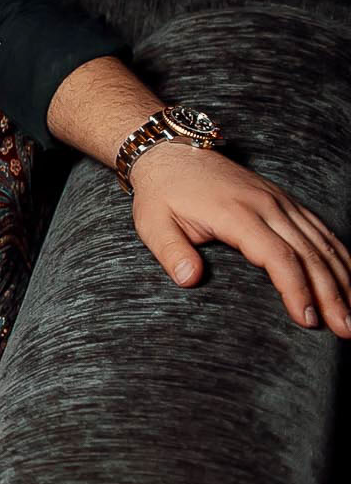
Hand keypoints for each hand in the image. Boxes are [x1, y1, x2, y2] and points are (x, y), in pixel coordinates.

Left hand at [130, 144, 350, 335]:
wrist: (171, 153)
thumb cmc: (162, 193)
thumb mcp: (152, 222)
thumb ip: (171, 251)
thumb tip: (189, 279)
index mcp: (237, 213)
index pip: (278, 256)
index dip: (295, 289)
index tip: (306, 319)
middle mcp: (267, 206)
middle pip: (309, 253)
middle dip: (331, 294)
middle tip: (345, 330)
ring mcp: (279, 201)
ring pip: (322, 242)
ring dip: (343, 278)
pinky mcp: (284, 201)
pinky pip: (320, 229)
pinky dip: (339, 255)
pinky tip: (350, 278)